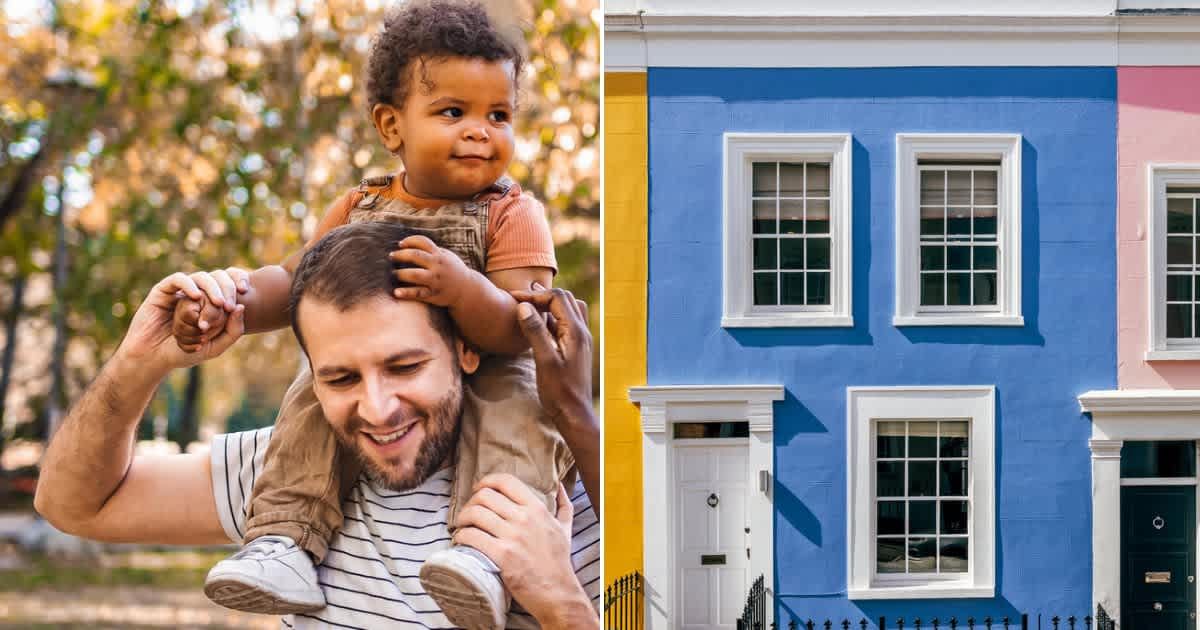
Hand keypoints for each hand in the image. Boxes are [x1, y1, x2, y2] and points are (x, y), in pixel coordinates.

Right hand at [171, 268, 248, 351]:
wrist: (153, 358)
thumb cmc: (184, 353)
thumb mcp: (215, 347)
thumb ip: (233, 330)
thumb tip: (241, 307)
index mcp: (213, 302)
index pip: (231, 280)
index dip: (240, 278)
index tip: (246, 291)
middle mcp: (199, 293)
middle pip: (219, 276)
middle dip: (227, 288)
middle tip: (229, 306)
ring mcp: (181, 291)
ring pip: (201, 277)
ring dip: (212, 288)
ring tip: (218, 304)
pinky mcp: (163, 290)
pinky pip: (178, 279)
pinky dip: (189, 285)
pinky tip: (195, 298)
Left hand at [388, 235, 471, 306]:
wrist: (467, 290)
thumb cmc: (453, 270)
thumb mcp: (447, 256)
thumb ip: (433, 250)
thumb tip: (411, 243)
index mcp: (440, 255)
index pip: (423, 242)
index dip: (410, 241)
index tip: (400, 244)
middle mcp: (438, 266)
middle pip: (416, 256)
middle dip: (401, 255)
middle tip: (391, 257)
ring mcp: (436, 281)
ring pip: (415, 275)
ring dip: (401, 274)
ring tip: (392, 274)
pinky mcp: (434, 294)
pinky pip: (418, 293)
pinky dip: (406, 293)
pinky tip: (396, 292)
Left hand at [453, 475, 596, 627]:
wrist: (557, 593)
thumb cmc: (559, 561)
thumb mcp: (566, 528)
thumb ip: (563, 505)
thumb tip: (559, 485)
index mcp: (537, 508)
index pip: (505, 481)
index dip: (486, 481)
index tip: (479, 490)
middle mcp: (524, 518)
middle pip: (485, 496)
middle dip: (471, 502)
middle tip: (469, 514)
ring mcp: (512, 537)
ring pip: (475, 514)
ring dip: (462, 519)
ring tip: (462, 527)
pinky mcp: (502, 556)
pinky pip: (471, 536)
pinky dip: (462, 536)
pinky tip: (462, 541)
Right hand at [509, 284, 592, 428]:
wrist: (574, 413)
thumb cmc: (559, 391)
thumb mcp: (544, 360)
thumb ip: (535, 331)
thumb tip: (524, 307)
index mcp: (576, 331)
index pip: (557, 298)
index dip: (534, 295)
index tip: (513, 298)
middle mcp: (582, 331)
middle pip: (564, 299)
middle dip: (542, 296)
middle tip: (519, 299)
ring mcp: (581, 339)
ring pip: (568, 309)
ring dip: (549, 304)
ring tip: (529, 307)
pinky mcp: (576, 347)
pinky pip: (567, 323)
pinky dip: (552, 317)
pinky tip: (538, 325)